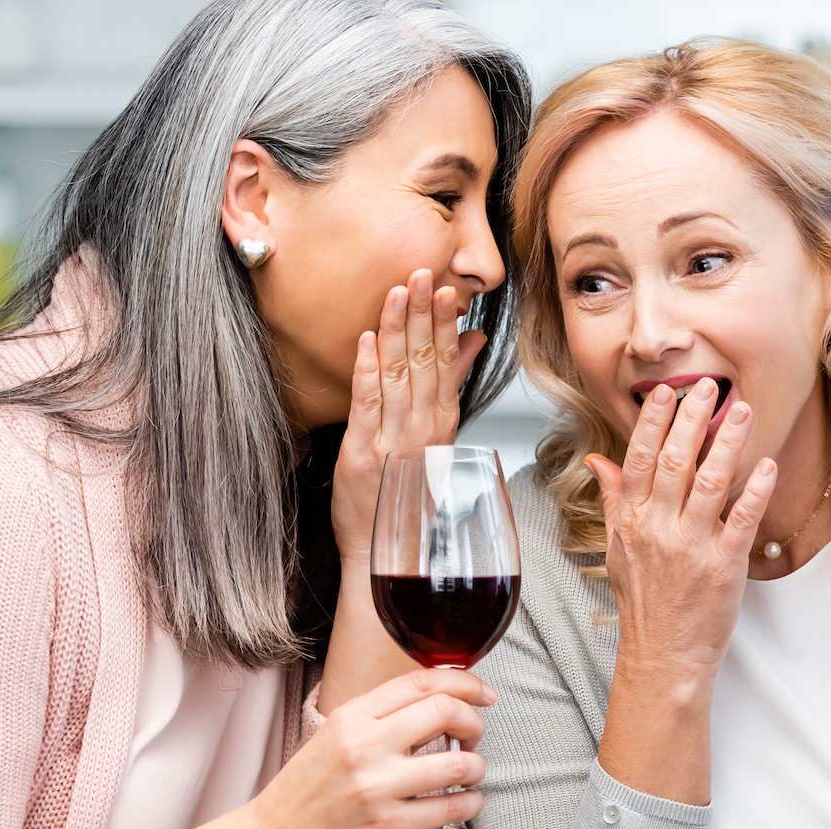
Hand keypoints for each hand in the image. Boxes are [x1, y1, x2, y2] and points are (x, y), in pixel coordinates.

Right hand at [244, 668, 495, 828]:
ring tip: (470, 769)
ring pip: (457, 764)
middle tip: (473, 733)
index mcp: (353, 716)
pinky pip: (449, 809)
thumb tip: (444, 694)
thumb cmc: (312, 782)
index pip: (422, 682)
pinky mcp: (387, 827)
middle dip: (474, 721)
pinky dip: (469, 802)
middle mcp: (365, 746)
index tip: (483, 691)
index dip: (464, 681)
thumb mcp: (339, 731)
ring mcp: (377, 788)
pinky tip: (464, 800)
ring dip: (476, 766)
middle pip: (445, 711)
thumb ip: (385, 711)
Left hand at [331, 269, 486, 560]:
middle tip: (424, 273)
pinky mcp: (361, 452)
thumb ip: (450, 386)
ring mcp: (392, 440)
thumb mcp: (437, 438)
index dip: (446, 325)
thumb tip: (469, 344)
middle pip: (426, 362)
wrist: (388, 552)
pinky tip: (368, 339)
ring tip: (400, 291)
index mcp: (442, 425)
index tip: (448, 290)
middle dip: (424, 314)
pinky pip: (367, 403)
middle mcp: (422, 430)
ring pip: (399, 374)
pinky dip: (368, 369)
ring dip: (399, 329)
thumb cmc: (410, 498)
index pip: (447, 365)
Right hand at [585, 378, 777, 681]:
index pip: (639, 459)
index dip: (652, 423)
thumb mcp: (617, 547)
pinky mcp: (724, 566)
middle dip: (691, 420)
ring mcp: (691, 547)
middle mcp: (659, 529)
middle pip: (674, 462)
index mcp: (632, 520)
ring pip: (710, 483)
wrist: (663, 655)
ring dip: (727, 443)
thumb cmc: (644, 602)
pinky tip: (766, 464)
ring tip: (741, 411)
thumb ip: (612, 498)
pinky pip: (742, 520)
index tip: (664, 394)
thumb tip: (597, 461)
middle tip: (707, 387)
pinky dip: (756, 490)